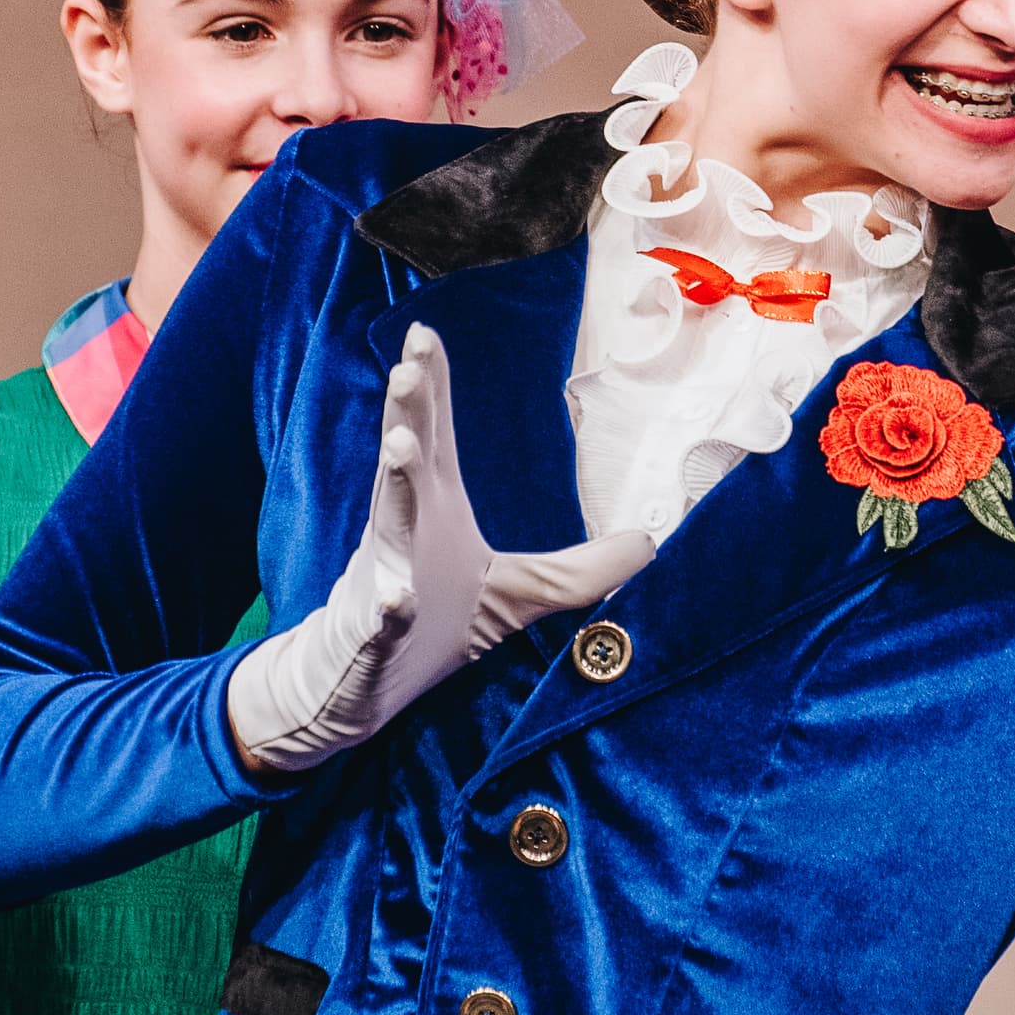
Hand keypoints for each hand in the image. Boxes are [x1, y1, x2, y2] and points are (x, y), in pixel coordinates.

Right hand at [223, 325, 653, 770]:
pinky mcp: (377, 627)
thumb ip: (583, 571)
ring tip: (400, 445)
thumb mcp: (523, 594)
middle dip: (407, 410)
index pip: (433, 432)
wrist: (363, 681)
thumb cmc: (434, 620)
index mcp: (433, 506)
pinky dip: (386, 605)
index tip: (426, 333)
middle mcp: (406, 527)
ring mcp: (386, 574)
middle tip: (409, 368)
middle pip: (405, 455)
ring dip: (394, 481)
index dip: (432, 384)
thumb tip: (650, 543)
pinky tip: (394, 598)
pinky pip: (381, 615)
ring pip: (387, 519)